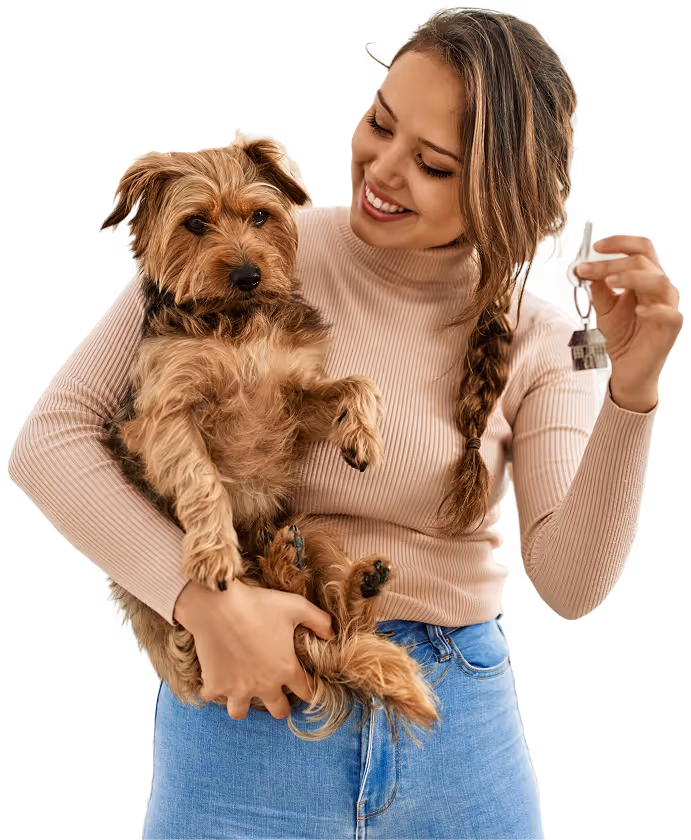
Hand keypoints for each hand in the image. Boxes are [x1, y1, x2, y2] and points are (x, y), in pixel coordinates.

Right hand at [177, 579, 335, 720]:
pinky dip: (213, 689)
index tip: (306, 682)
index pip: (307, 692)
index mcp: (286, 669)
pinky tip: (216, 676)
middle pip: (278, 710)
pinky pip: (212, 696)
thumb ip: (319, 621)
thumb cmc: (258, 604)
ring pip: (240, 712)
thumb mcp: (296, 606)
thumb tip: (332, 635)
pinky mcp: (214, 684)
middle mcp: (264, 685)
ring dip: (243, 703)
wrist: (218, 605)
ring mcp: (237, 688)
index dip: (310, 688)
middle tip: (277, 691)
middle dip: (280, 704)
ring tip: (244, 689)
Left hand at [575, 235, 682, 395]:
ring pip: (660, 281)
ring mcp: (667, 307)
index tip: (595, 246)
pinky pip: (669, 313)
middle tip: (586, 269)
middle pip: (644, 261)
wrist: (626, 368)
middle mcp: (659, 288)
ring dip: (633, 277)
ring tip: (610, 281)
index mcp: (645, 278)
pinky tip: (637, 309)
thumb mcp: (604, 308)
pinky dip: (654, 308)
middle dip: (612, 262)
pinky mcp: (670, 327)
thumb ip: (599, 288)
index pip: (641, 249)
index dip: (621, 242)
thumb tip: (587, 268)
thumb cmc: (620, 335)